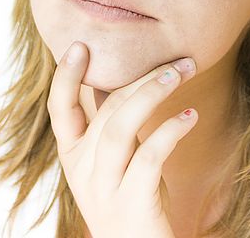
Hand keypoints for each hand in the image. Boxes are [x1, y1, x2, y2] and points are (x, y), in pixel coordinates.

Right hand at [47, 41, 197, 237]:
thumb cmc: (133, 200)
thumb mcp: (114, 161)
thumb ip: (110, 125)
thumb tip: (116, 80)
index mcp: (73, 156)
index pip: (59, 110)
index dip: (65, 76)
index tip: (80, 44)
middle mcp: (82, 171)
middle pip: (105, 110)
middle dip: (141, 77)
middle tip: (178, 60)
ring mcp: (104, 188)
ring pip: (119, 128)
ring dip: (151, 95)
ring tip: (180, 74)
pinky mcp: (131, 204)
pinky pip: (148, 157)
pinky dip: (170, 131)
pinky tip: (190, 117)